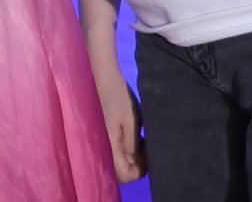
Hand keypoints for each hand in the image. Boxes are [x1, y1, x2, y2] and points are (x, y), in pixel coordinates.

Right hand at [89, 54, 145, 183]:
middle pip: (122, 170)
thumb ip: (132, 143)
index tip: (147, 156)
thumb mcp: (131, 120)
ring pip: (120, 160)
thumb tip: (133, 160)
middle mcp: (105, 146)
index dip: (138, 171)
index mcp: (110, 145)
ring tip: (143, 140)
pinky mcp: (107, 133)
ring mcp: (105, 140)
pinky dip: (129, 147)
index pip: (124, 175)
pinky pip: (118, 149)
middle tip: (147, 147)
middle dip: (137, 164)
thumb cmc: (119, 97)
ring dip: (133, 156)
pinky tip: (136, 135)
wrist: (104, 77)